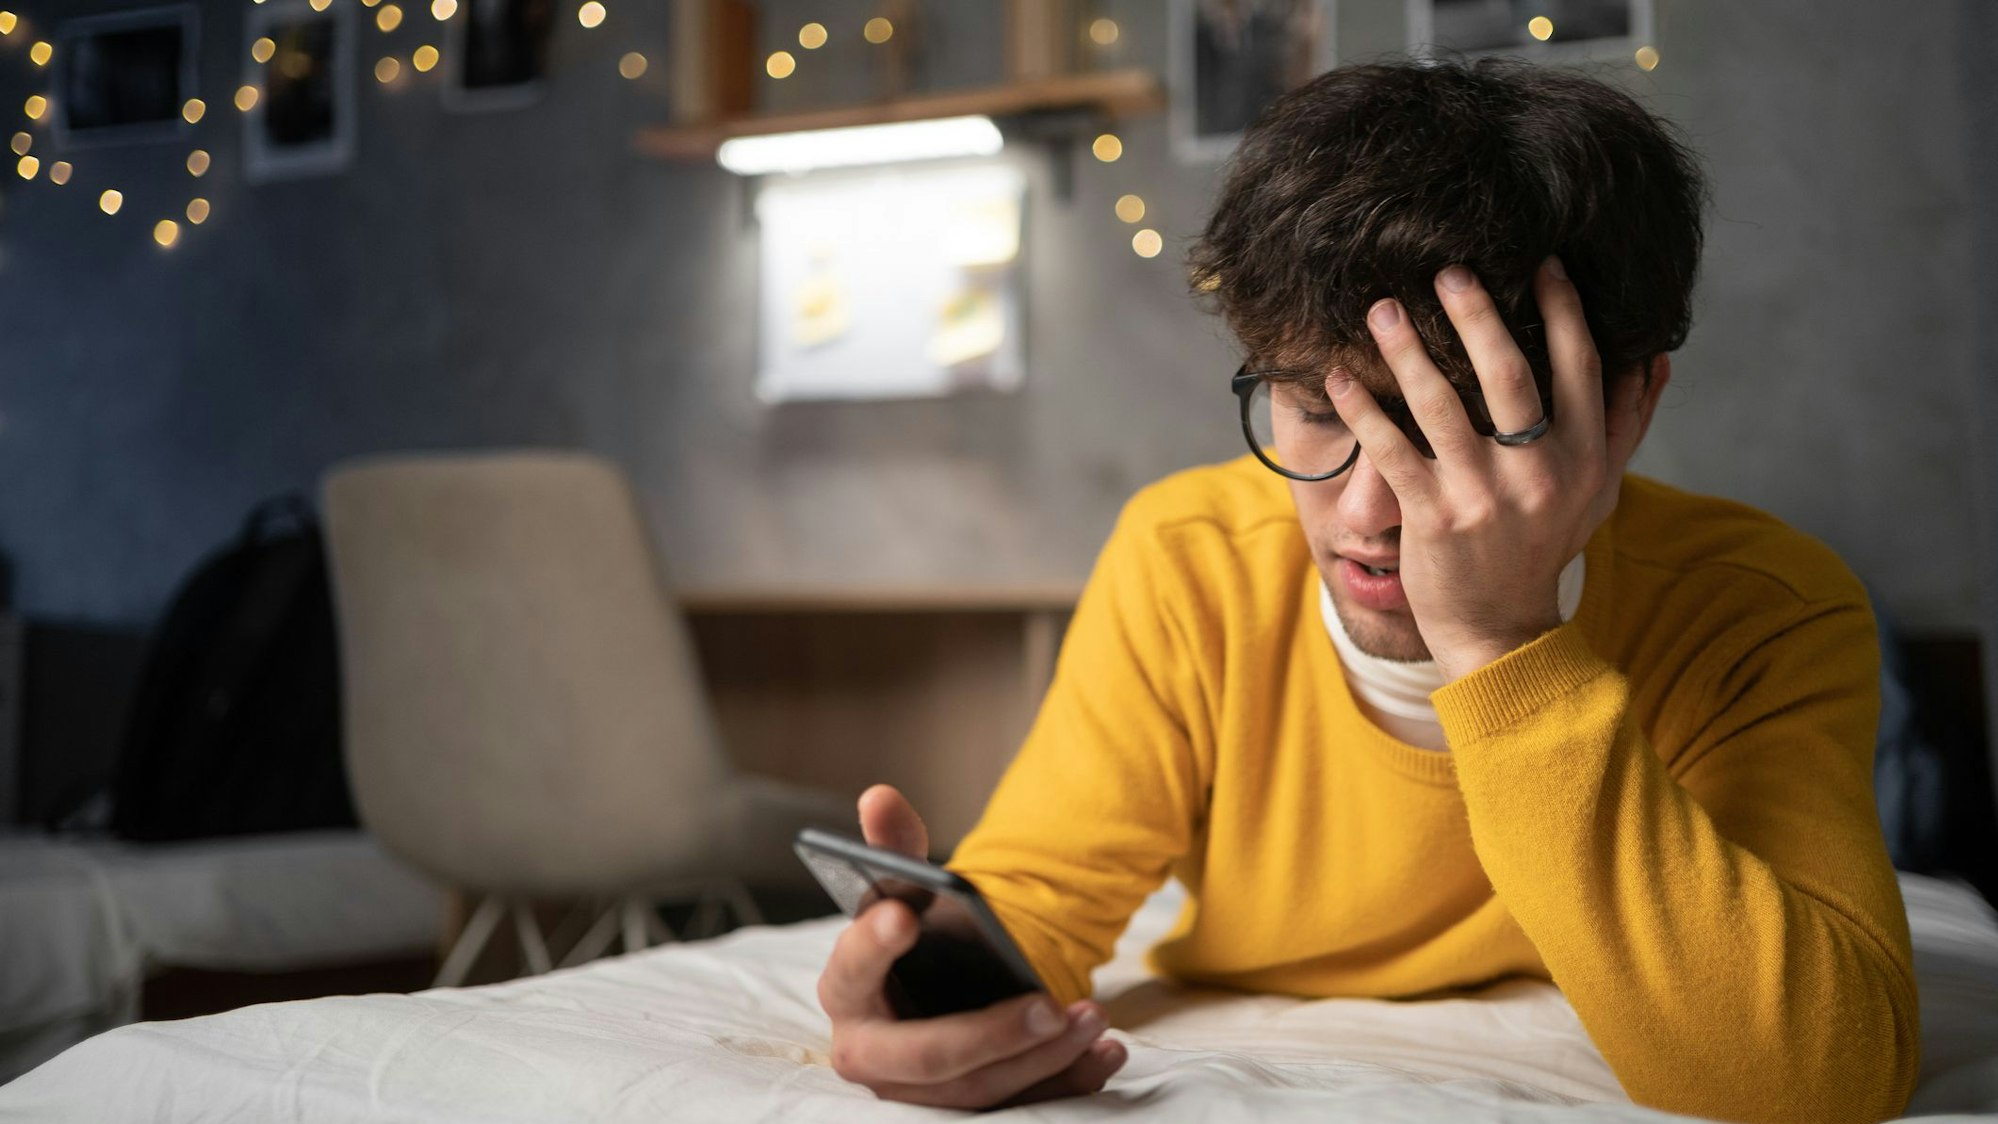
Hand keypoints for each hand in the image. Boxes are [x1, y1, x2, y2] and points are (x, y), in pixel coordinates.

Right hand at [815, 784, 1126, 1107]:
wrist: (934, 997)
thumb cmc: (912, 941)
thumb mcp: (904, 894)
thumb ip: (894, 849)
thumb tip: (878, 795)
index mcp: (845, 988)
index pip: (851, 968)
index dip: (872, 943)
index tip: (903, 915)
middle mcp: (869, 1054)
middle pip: (927, 1056)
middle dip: (991, 1033)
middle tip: (1048, 1001)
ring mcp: (915, 1093)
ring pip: (978, 1090)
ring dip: (1042, 1058)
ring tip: (1093, 1018)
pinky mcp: (963, 1111)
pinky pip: (1015, 1108)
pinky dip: (1065, 1084)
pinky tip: (1106, 1052)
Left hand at [1327, 257, 1648, 680]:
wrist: (1499, 628)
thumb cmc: (1544, 546)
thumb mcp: (1599, 490)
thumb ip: (1626, 423)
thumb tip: (1656, 356)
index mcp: (1584, 458)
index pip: (1580, 367)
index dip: (1562, 311)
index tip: (1540, 262)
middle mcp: (1538, 474)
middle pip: (1510, 375)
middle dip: (1478, 317)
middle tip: (1449, 270)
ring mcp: (1483, 497)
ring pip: (1442, 406)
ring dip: (1409, 351)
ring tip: (1383, 309)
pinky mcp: (1432, 518)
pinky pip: (1392, 451)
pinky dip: (1363, 411)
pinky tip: (1340, 377)